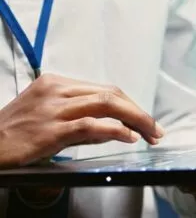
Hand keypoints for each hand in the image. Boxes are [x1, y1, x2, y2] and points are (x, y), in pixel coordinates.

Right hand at [0, 73, 163, 167]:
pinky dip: (114, 129)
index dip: (131, 105)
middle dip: (139, 111)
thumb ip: (83, 117)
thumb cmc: (17, 132)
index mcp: (58, 83)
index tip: (145, 120)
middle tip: (156, 129)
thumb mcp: (50, 115)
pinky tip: (129, 136)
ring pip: (105, 104)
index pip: (106, 90)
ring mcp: (53, 108)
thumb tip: (118, 127)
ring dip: (135, 119)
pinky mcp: (50, 129)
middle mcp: (57, 90)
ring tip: (151, 133)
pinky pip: (89, 124)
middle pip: (111, 94)